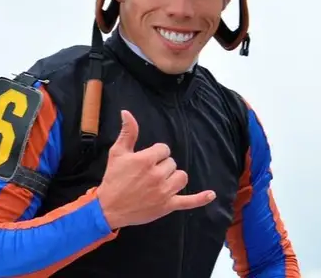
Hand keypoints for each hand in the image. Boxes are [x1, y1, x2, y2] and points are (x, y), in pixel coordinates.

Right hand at [96, 110, 215, 228]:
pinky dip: (200, 199)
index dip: (155, 154)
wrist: (109, 208)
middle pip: (172, 163)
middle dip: (161, 167)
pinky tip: (211, 194)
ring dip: (174, 178)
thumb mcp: (117, 152)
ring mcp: (164, 191)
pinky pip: (188, 201)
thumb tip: (126, 112)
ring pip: (181, 177)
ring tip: (160, 182)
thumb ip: (128, 132)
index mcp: (146, 160)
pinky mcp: (168, 206)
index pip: (164, 149)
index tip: (145, 162)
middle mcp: (157, 175)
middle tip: (146, 175)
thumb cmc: (113, 179)